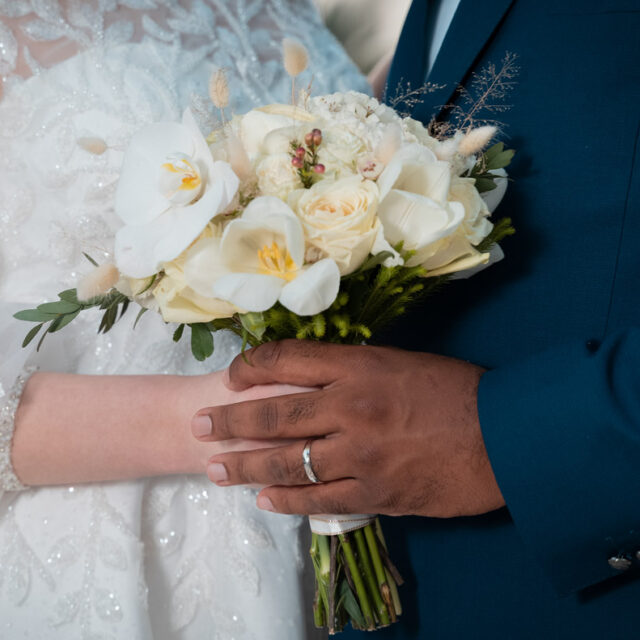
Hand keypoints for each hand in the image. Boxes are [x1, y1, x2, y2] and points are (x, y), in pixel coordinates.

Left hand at [191, 340, 504, 517]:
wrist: (505, 436)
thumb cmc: (456, 391)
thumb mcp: (401, 363)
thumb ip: (354, 371)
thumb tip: (313, 381)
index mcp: (359, 367)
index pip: (287, 360)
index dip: (252, 366)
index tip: (231, 375)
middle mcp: (350, 407)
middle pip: (274, 414)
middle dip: (229, 420)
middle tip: (198, 426)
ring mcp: (359, 454)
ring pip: (287, 463)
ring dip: (246, 466)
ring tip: (216, 469)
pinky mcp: (374, 493)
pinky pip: (317, 500)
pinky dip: (286, 500)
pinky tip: (264, 500)